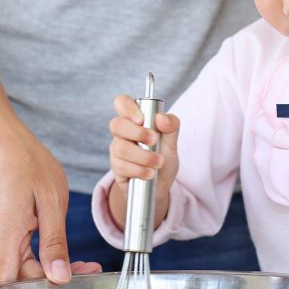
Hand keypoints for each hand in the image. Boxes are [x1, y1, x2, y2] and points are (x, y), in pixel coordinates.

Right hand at [0, 125, 101, 286]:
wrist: (13, 153)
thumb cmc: (32, 170)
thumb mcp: (52, 203)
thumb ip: (54, 243)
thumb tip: (59, 278)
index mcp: (6, 233)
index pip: (5, 284)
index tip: (67, 285)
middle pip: (20, 279)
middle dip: (54, 279)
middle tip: (89, 268)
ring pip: (23, 272)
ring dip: (51, 272)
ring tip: (84, 264)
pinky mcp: (4, 241)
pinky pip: (22, 260)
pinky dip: (44, 262)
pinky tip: (65, 257)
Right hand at [107, 93, 179, 226]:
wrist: (159, 185)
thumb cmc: (163, 157)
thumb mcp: (172, 141)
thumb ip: (171, 126)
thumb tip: (161, 118)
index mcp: (134, 119)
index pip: (121, 102)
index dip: (127, 107)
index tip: (142, 119)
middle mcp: (122, 133)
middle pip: (116, 124)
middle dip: (137, 133)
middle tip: (154, 140)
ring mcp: (117, 150)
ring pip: (121, 148)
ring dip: (143, 156)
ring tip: (158, 162)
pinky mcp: (117, 168)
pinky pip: (122, 166)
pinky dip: (139, 171)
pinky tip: (149, 174)